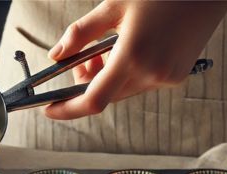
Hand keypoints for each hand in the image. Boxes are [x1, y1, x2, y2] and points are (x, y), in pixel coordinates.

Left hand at [45, 0, 226, 119]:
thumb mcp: (114, 5)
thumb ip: (81, 33)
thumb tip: (56, 55)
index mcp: (133, 56)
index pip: (93, 100)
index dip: (67, 110)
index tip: (49, 109)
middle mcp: (151, 74)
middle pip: (105, 95)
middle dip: (86, 83)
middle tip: (83, 58)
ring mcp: (166, 78)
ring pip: (121, 90)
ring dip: (106, 77)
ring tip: (107, 48)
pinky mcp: (176, 77)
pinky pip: (140, 84)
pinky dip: (126, 74)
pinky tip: (130, 50)